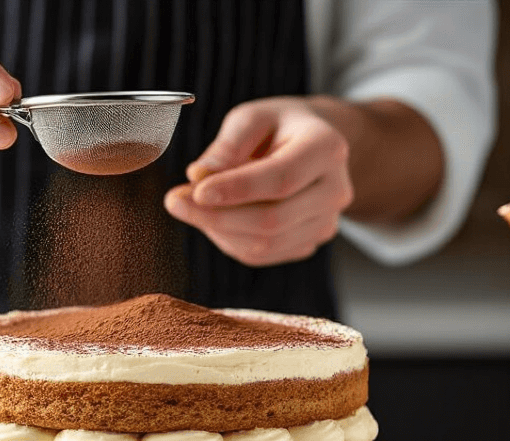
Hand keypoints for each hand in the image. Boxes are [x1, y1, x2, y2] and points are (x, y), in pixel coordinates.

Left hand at [164, 97, 353, 266]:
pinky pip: (262, 254)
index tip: (195, 190)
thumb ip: (226, 145)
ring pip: (265, 244)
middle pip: (272, 219)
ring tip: (190, 207)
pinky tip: (214, 218)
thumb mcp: (252, 118)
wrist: (312, 147)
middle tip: (174, 202)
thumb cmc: (278, 128)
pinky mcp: (310, 243)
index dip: (235, 189)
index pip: (281, 178)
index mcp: (327, 148)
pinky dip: (229, 240)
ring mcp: (326, 222)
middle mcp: (335, 189)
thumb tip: (199, 175)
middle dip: (217, 216)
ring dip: (218, 230)